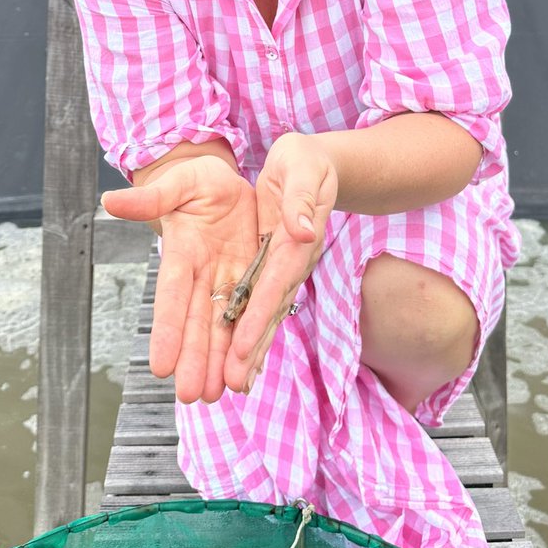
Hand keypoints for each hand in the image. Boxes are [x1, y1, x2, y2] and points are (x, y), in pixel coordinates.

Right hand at [102, 155, 259, 403]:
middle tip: (191, 396)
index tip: (159, 366)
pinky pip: (248, 314)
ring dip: (218, 361)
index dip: (167, 329)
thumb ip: (151, 198)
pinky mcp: (247, 280)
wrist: (223, 184)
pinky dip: (246, 343)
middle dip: (194, 358)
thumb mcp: (176, 184)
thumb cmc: (195, 181)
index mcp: (182, 253)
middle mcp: (201, 275)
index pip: (171, 294)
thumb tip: (108, 200)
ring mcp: (224, 281)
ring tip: (215, 396)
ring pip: (221, 326)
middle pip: (196, 321)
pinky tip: (245, 373)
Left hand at [223, 133, 337, 392]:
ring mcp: (284, 268)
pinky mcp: (275, 267)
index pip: (274, 283)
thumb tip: (304, 230)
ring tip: (232, 386)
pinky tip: (243, 361)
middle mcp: (291, 261)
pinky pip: (262, 305)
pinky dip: (253, 333)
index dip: (257, 316)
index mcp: (294, 239)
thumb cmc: (305, 161)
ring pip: (266, 314)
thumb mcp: (301, 167)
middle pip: (270, 309)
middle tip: (232, 385)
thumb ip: (300, 198)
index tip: (241, 348)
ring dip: (251, 349)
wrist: (315, 164)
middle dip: (252, 347)